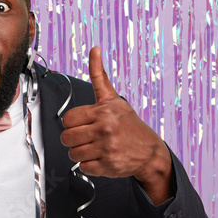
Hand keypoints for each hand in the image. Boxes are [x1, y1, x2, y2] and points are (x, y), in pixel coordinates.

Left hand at [60, 47, 171, 204]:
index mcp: (103, 111)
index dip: (72, 123)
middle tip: (87, 138)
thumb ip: (99, 77)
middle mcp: (105, 129)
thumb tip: (94, 49)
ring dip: (81, 153)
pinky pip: (84, 167)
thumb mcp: (114, 99)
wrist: (151, 151)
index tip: (83, 124)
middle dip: (74, 139)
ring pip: (73, 154)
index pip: (67, 119)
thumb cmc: (128, 124)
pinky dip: (90, 166)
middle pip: (66, 138)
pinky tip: (102, 158)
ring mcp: (107, 148)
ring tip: (95, 148)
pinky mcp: (109, 165)